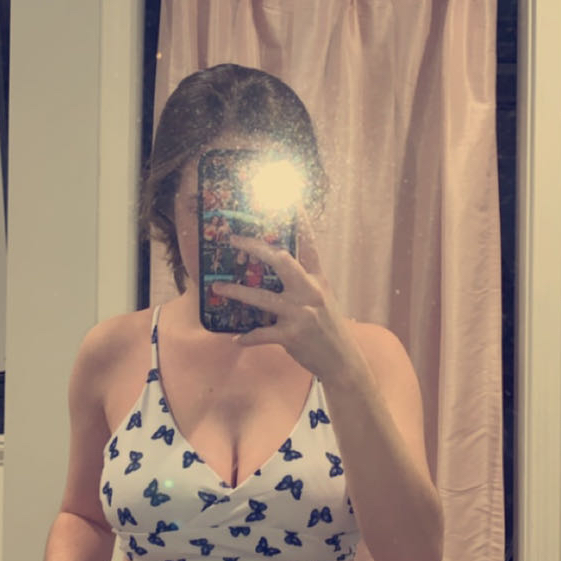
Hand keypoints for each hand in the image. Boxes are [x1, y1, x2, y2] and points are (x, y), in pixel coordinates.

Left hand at [215, 211, 358, 381]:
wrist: (342, 360)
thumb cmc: (329, 329)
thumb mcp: (324, 298)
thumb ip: (306, 282)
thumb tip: (282, 266)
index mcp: (318, 280)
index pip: (309, 245)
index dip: (302, 221)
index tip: (293, 200)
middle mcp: (310, 292)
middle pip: (281, 261)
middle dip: (255, 248)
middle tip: (234, 240)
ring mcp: (301, 313)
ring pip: (263, 297)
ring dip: (237, 291)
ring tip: (217, 287)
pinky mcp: (292, 336)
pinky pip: (262, 334)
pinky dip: (248, 337)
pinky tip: (237, 339)